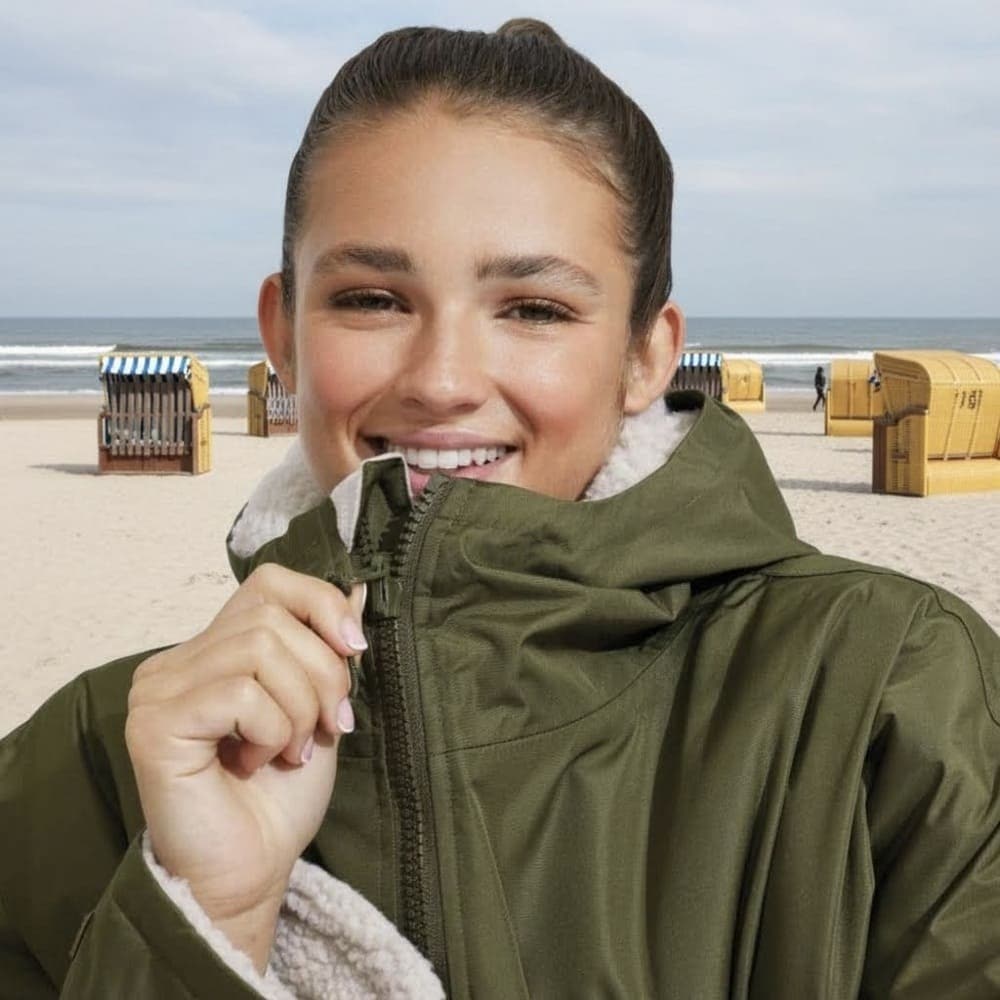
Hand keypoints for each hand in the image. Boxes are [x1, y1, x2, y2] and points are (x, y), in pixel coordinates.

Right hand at [125, 564, 364, 968]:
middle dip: (323, 672)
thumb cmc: (281, 797)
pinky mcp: (154, 724)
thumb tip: (357, 589)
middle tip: (329, 726)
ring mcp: (158, 690)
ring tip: (292, 750)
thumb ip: (329, 649)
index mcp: (212, 651)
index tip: (356, 650)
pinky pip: (239, 693)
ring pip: (259, 648)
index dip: (320, 604)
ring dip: (300, 706)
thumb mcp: (320, 708)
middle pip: (270, 617)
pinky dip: (272, 729)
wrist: (251, 872)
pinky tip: (259, 762)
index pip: (268, 584)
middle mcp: (176, 662)